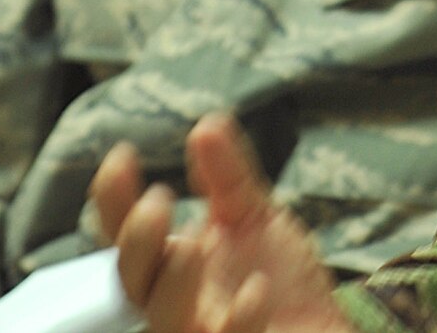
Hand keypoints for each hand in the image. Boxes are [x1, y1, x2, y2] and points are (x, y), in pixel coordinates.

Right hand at [90, 115, 349, 332]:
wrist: (322, 328)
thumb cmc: (281, 279)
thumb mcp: (254, 217)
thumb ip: (227, 176)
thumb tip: (207, 124)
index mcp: (171, 265)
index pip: (127, 234)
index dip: (114, 200)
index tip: (123, 155)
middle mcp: (175, 303)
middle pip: (133, 280)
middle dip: (136, 241)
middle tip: (158, 200)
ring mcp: (201, 332)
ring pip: (164, 321)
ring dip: (172, 282)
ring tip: (192, 244)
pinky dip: (239, 321)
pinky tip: (256, 289)